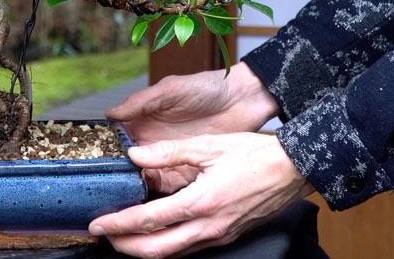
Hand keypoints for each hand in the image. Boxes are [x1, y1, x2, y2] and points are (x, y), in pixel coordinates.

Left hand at [89, 133, 313, 258]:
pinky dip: (166, 245)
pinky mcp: (226, 235)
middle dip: (125, 246)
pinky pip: (189, 248)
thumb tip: (136, 154)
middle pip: (156, 250)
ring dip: (145, 249)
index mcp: (200, 203)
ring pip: (172, 254)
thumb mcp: (208, 145)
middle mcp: (208, 227)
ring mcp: (218, 235)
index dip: (119, 224)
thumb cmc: (255, 154)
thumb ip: (169, 152)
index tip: (98, 223)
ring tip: (124, 236)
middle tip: (104, 235)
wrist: (294, 169)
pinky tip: (157, 233)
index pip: (148, 220)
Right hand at [107, 63, 280, 191]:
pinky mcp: (189, 173)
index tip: (95, 164)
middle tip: (107, 189)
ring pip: (145, 180)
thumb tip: (111, 113)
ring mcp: (171, 160)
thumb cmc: (206, 88)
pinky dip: (160, 197)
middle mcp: (154, 143)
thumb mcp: (171, 90)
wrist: (242, 100)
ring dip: (136, 189)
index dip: (106, 152)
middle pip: (128, 166)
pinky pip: (169, 188)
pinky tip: (152, 202)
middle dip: (118, 177)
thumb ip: (142, 102)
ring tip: (126, 198)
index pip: (118, 140)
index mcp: (144, 121)